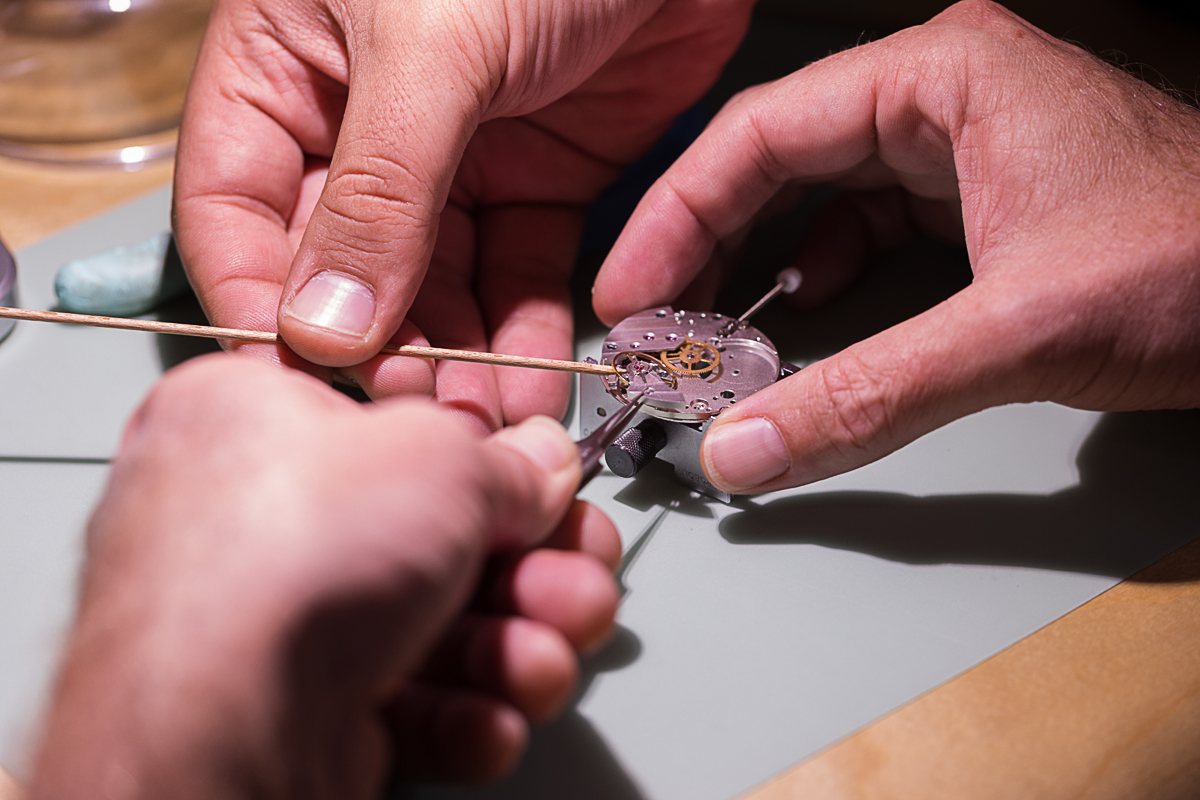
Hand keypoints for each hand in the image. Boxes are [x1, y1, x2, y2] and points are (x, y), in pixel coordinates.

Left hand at [30, 355, 619, 797]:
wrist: (215, 719)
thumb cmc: (289, 553)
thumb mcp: (440, 456)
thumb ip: (508, 462)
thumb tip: (542, 462)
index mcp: (260, 420)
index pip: (399, 432)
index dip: (492, 465)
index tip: (554, 493)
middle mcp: (257, 518)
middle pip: (433, 540)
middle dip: (531, 576)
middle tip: (579, 587)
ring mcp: (267, 621)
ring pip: (427, 629)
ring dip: (511, 650)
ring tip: (542, 661)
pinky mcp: (285, 712)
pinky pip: (397, 701)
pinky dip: (459, 713)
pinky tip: (490, 717)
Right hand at [172, 0, 751, 429]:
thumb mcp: (431, 47)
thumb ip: (379, 189)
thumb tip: (324, 322)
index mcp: (288, 69)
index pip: (236, 208)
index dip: (259, 301)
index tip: (299, 378)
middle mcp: (363, 123)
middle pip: (346, 268)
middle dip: (379, 349)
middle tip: (413, 415)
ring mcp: (455, 157)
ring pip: (437, 286)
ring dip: (456, 360)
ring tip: (478, 426)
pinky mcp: (540, 177)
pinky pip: (520, 272)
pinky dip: (524, 331)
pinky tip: (528, 383)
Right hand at [594, 0, 1199, 493]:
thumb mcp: (1019, 331)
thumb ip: (870, 395)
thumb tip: (744, 449)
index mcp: (943, 77)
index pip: (761, 134)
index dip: (675, 216)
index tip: (628, 295)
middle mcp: (944, 97)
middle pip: (778, 164)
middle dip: (708, 247)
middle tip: (653, 328)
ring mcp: (965, 149)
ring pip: (819, 200)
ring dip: (759, 269)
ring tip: (707, 333)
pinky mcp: (982, 203)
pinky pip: (869, 232)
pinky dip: (824, 283)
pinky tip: (800, 322)